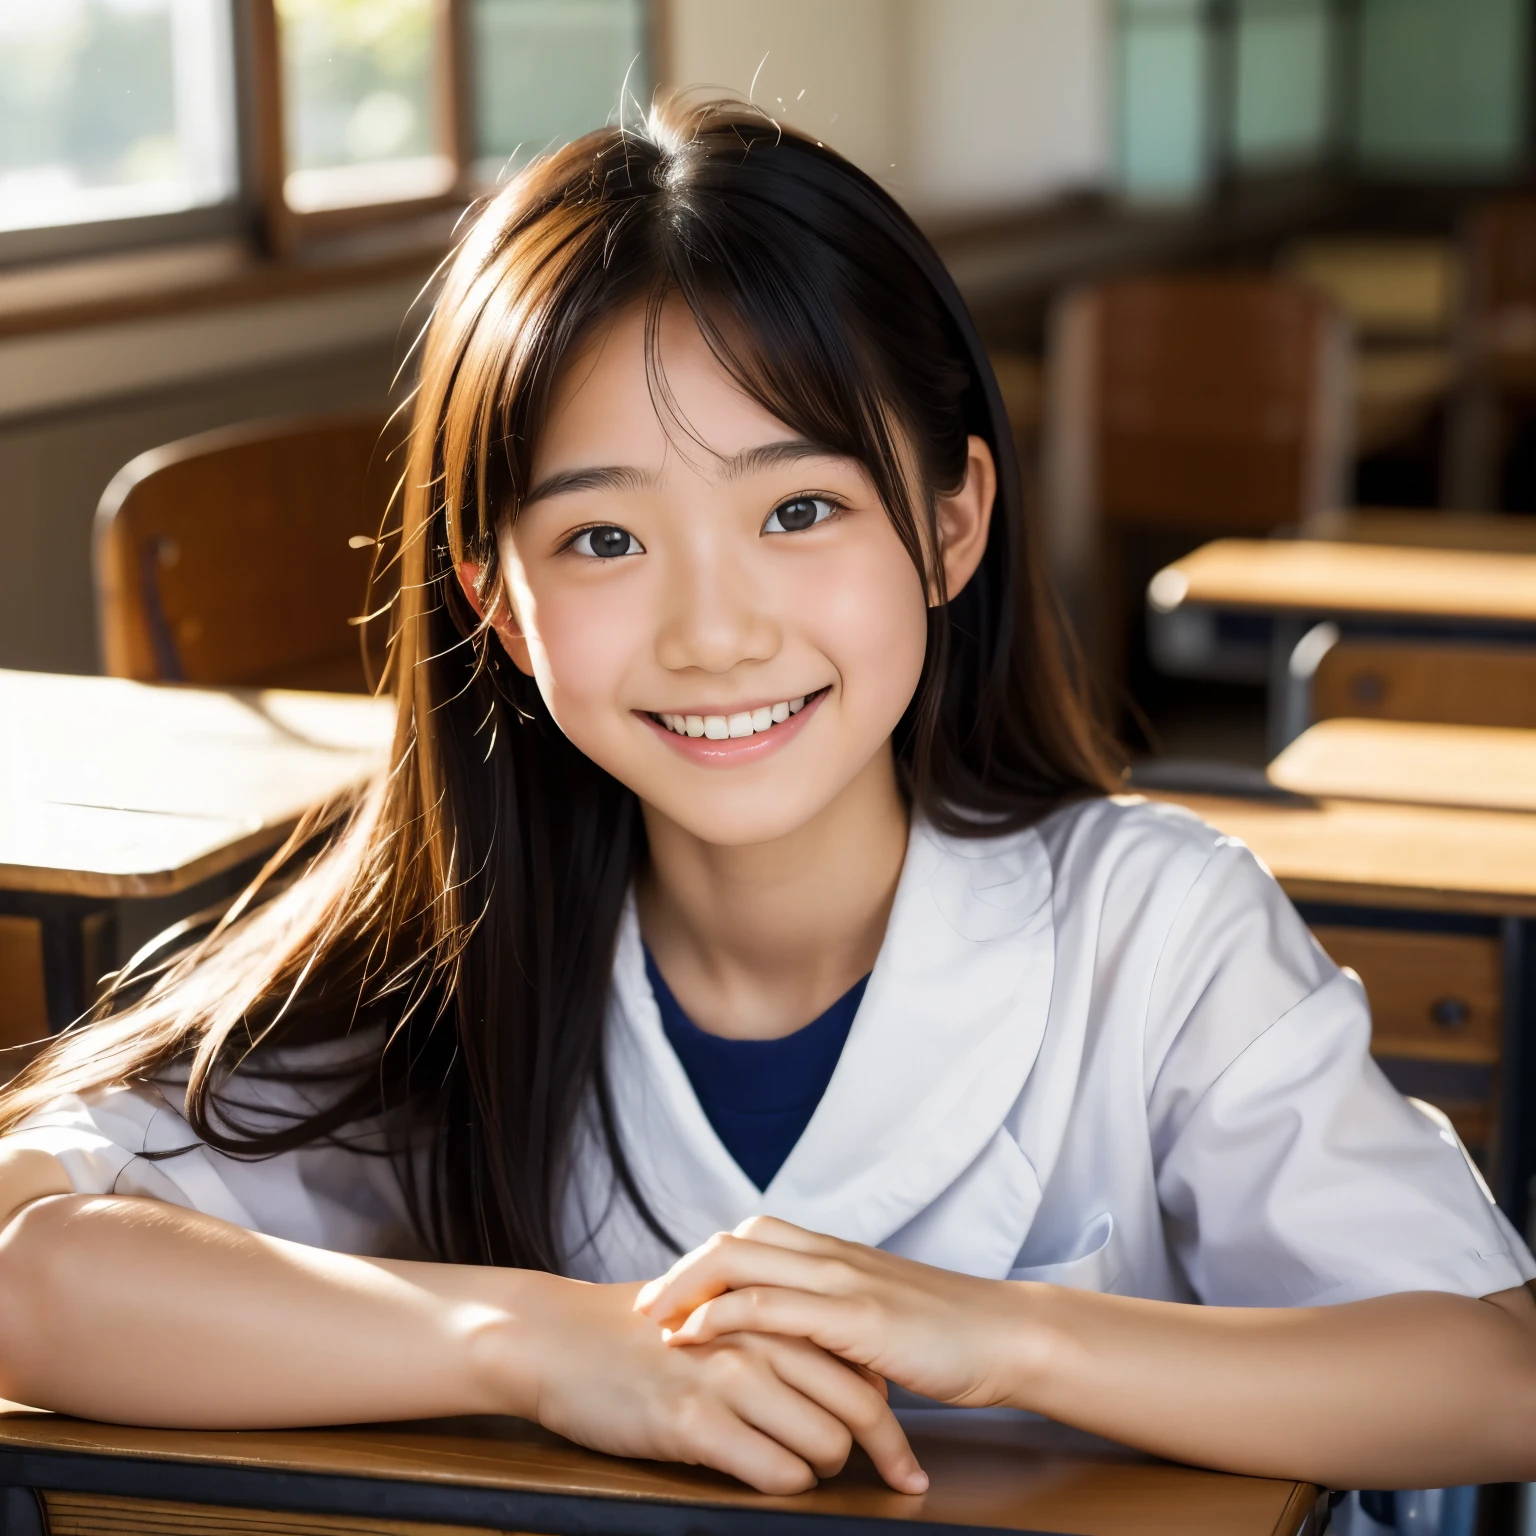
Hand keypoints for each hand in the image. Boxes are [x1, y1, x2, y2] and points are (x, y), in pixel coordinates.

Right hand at [512, 1273, 926, 1495]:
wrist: (558, 1340)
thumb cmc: (635, 1334)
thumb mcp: (716, 1314)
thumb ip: (773, 1331)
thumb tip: (834, 1373)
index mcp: (768, 1306)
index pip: (859, 1361)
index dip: (889, 1409)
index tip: (900, 1442)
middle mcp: (758, 1336)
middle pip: (859, 1404)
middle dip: (882, 1451)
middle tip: (890, 1476)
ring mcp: (727, 1377)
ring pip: (824, 1443)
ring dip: (826, 1470)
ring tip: (809, 1472)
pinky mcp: (694, 1421)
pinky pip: (775, 1472)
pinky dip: (787, 1485)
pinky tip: (769, 1477)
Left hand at [634, 1216, 1039, 1410]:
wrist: (1007, 1338)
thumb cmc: (949, 1337)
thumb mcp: (880, 1321)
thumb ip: (837, 1321)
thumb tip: (797, 1348)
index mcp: (836, 1254)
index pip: (751, 1236)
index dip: (702, 1260)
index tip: (671, 1295)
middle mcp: (831, 1256)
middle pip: (733, 1240)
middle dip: (679, 1271)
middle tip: (644, 1308)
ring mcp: (842, 1281)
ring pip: (740, 1261)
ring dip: (685, 1290)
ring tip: (654, 1325)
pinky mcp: (855, 1317)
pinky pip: (770, 1306)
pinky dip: (722, 1316)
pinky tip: (697, 1338)